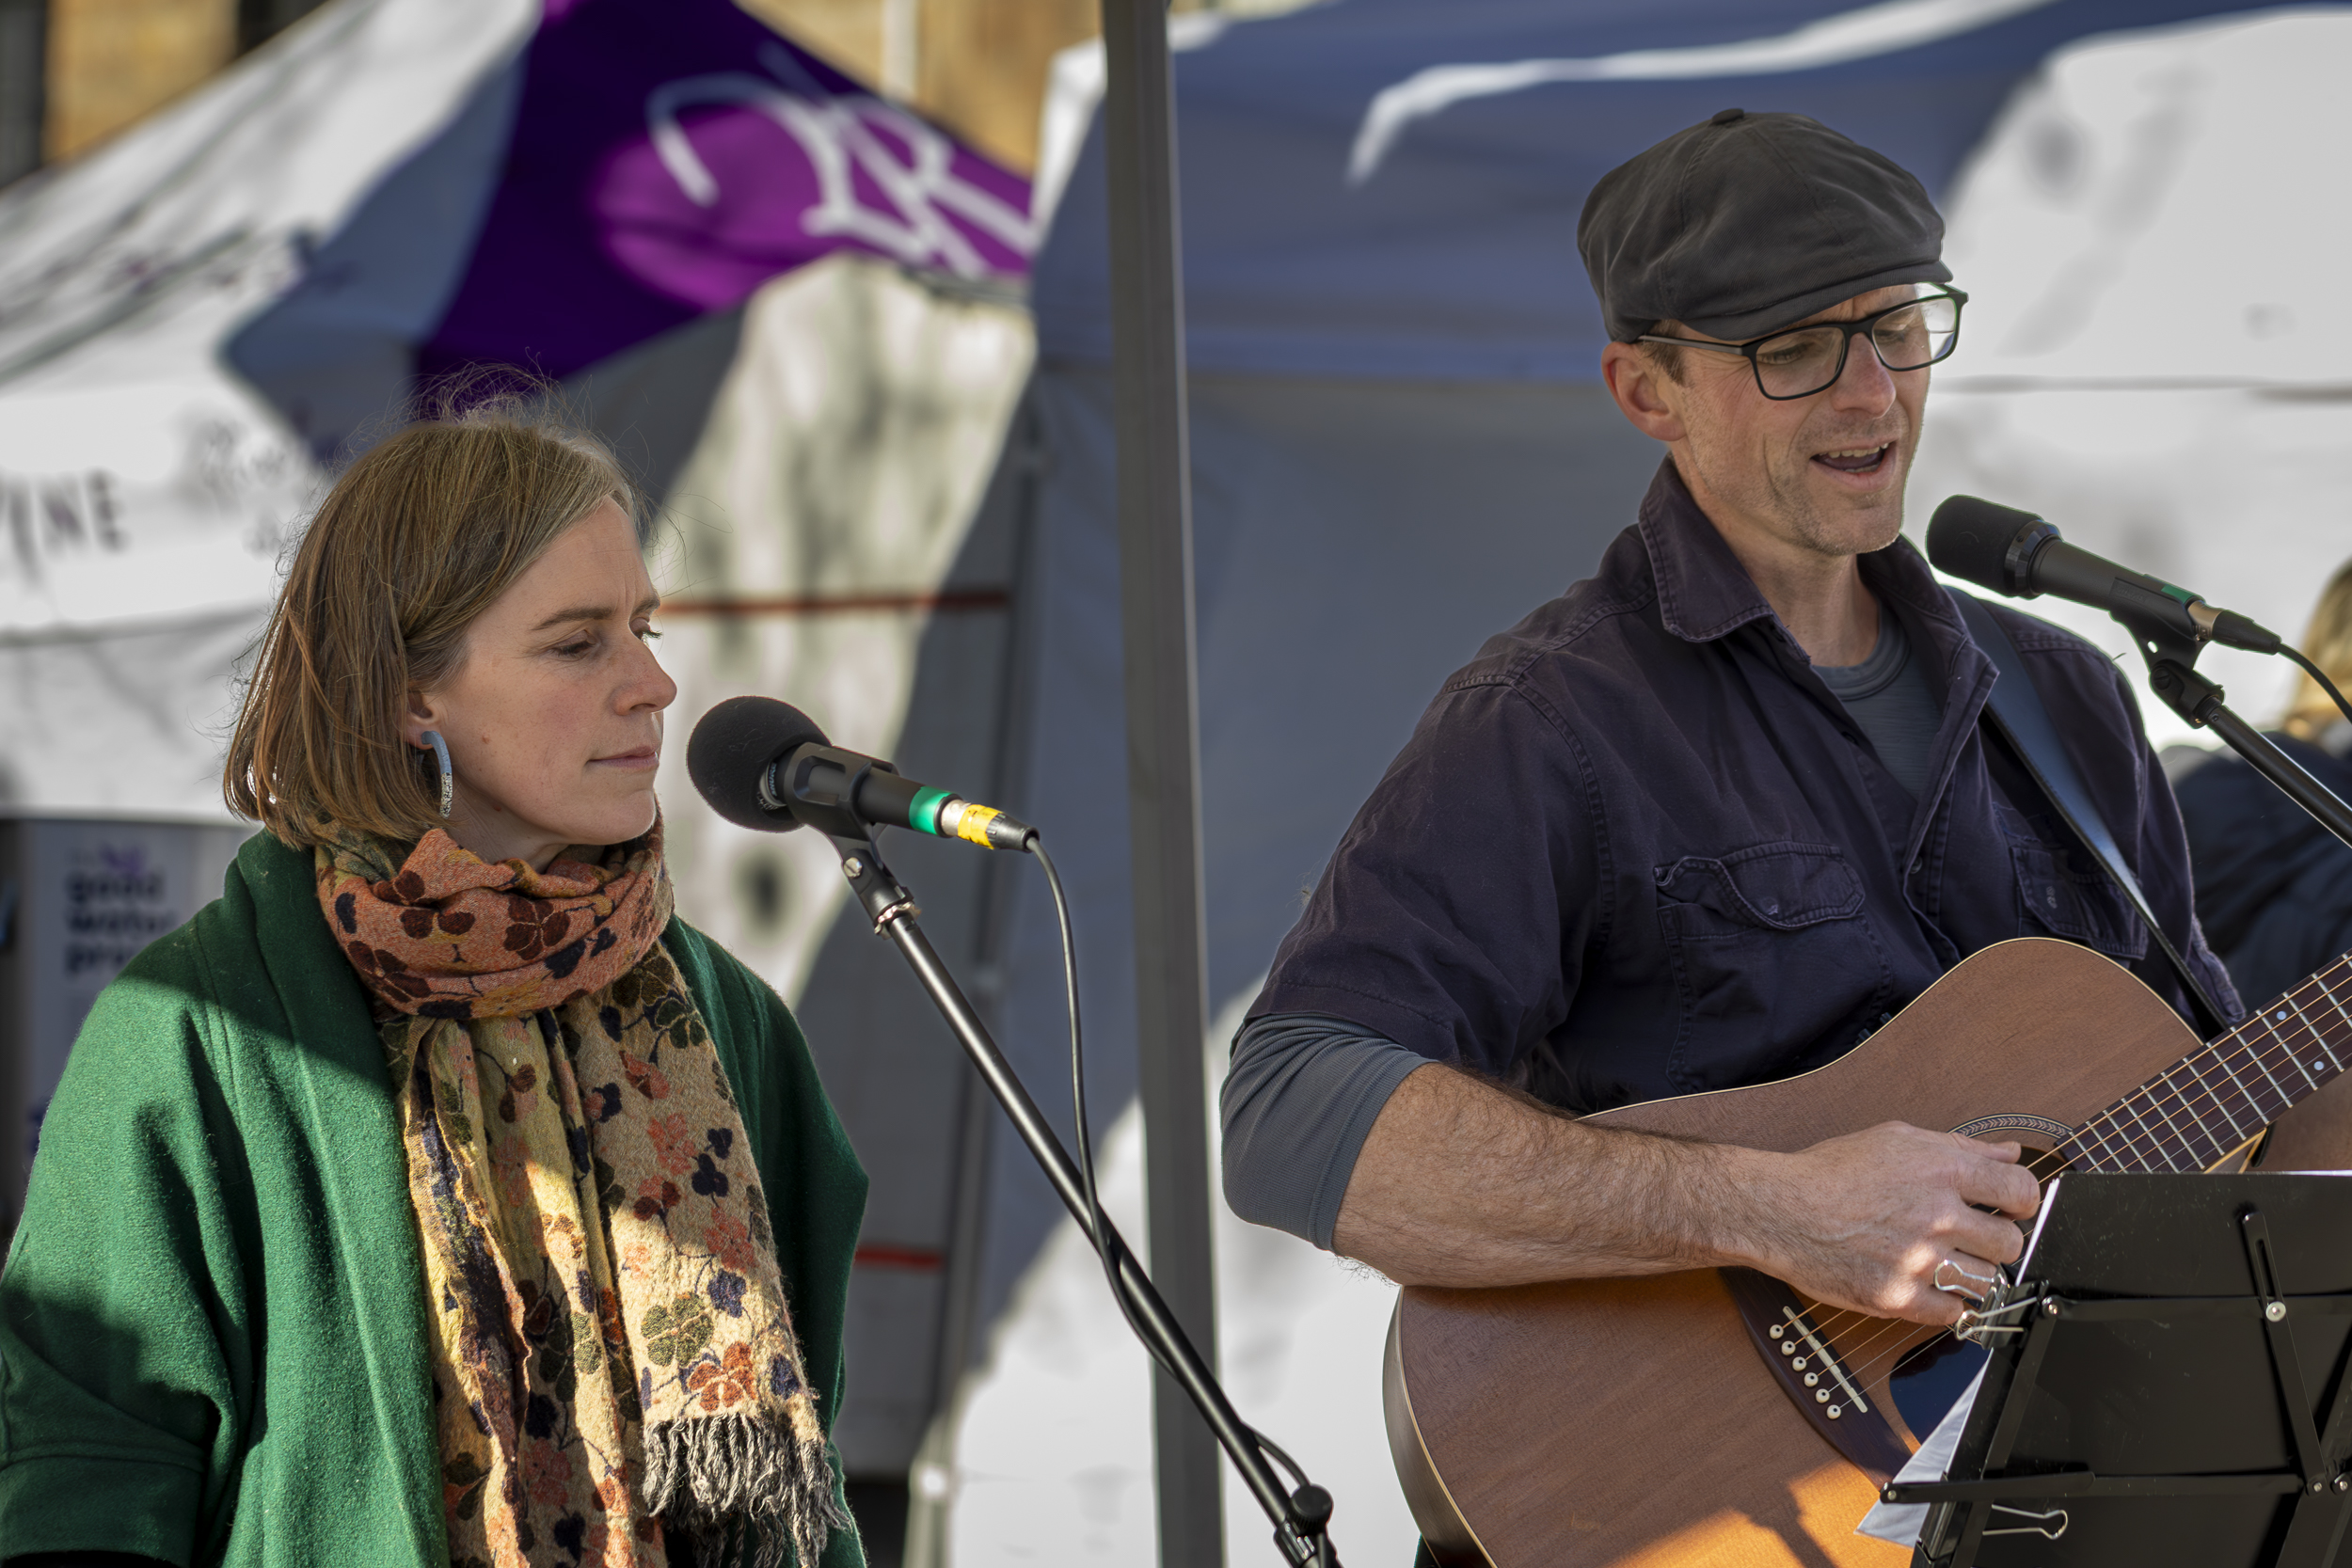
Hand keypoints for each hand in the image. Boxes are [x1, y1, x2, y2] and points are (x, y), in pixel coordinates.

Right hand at [1738, 1121, 2041, 1326]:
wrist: (1778, 1208)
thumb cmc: (1831, 1172)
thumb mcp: (1897, 1140)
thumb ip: (1960, 1147)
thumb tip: (2008, 1153)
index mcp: (1941, 1170)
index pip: (2022, 1191)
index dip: (2022, 1203)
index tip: (2009, 1209)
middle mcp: (1935, 1214)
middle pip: (2010, 1244)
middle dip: (1994, 1242)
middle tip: (1968, 1239)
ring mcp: (1917, 1259)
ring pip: (1986, 1282)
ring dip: (1970, 1275)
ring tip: (1941, 1262)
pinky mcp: (1896, 1297)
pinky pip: (1952, 1314)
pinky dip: (1944, 1303)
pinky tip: (1924, 1284)